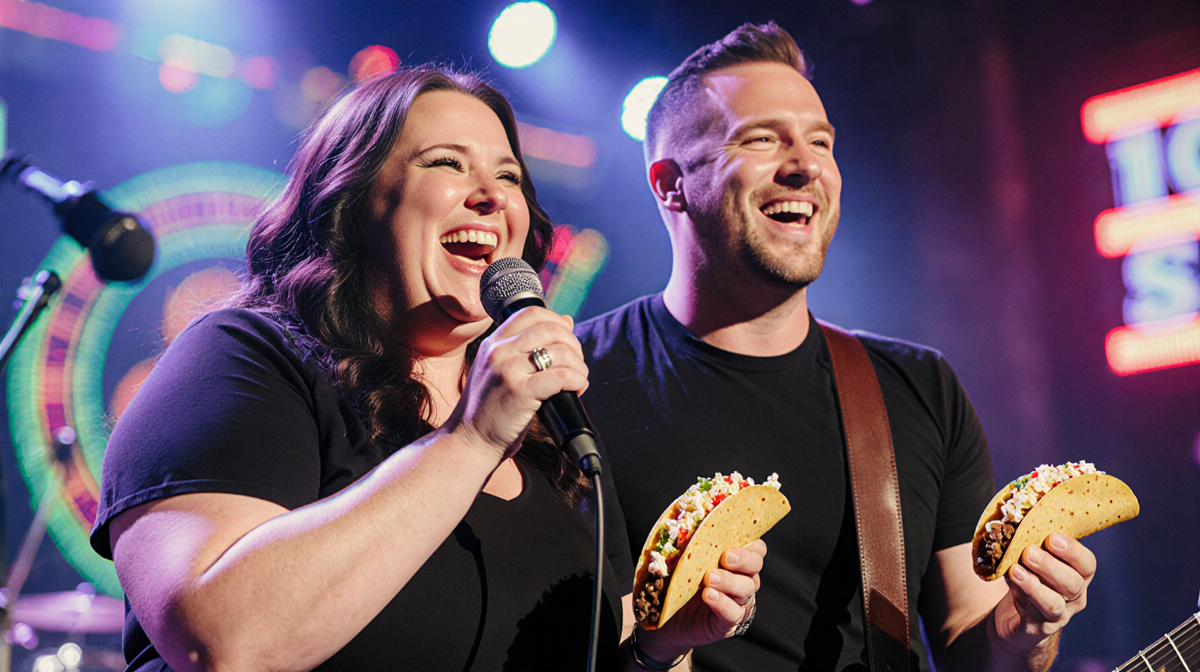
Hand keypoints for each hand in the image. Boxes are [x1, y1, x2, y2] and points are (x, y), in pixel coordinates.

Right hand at [446, 306, 587, 460]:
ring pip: (559, 351)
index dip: (557, 321)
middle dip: (573, 345)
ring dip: (578, 365)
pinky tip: (577, 389)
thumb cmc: (489, 411)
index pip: (532, 313)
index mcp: (494, 343)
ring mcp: (508, 370)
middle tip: (576, 365)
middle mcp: (499, 351)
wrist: (469, 441)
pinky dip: (577, 380)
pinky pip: (561, 377)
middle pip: (551, 329)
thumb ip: (527, 346)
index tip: (567, 340)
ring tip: (578, 380)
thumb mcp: (502, 369)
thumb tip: (566, 320)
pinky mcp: (520, 392)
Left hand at [636, 539, 766, 660]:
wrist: (666, 615)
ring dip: (729, 581)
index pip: (756, 547)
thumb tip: (681, 527)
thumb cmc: (678, 580)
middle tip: (727, 557)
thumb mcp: (681, 558)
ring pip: (746, 588)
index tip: (734, 536)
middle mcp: (742, 578)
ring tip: (710, 578)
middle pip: (756, 564)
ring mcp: (738, 601)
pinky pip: (733, 612)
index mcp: (735, 559)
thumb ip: (687, 544)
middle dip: (744, 559)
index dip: (751, 542)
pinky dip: (722, 602)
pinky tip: (709, 595)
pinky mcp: (728, 622)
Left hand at [994, 533, 1094, 645]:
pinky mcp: (1036, 627)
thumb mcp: (1034, 557)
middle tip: (1029, 551)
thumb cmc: (1029, 576)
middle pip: (1072, 584)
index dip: (1072, 551)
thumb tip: (1015, 516)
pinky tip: (1008, 582)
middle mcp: (1073, 596)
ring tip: (1016, 570)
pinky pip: (1031, 614)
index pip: (1087, 564)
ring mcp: (1057, 615)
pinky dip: (1019, 596)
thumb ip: (1032, 540)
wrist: (1018, 617)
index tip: (1052, 537)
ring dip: (1034, 585)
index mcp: (1078, 574)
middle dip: (1050, 566)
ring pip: (1053, 604)